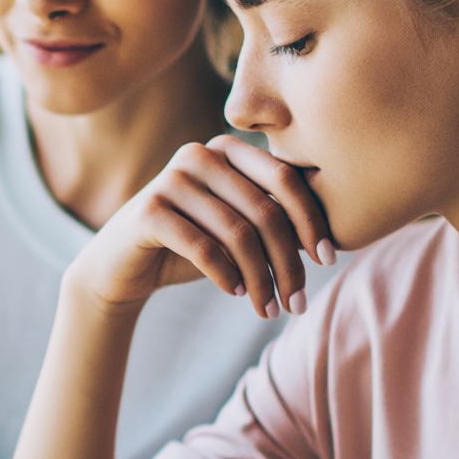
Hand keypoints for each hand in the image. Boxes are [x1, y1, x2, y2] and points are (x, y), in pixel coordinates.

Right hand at [67, 136, 333, 318]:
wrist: (122, 266)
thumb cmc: (191, 245)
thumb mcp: (238, 229)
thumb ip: (275, 219)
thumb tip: (336, 233)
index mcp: (229, 148)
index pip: (286, 180)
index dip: (313, 221)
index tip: (328, 260)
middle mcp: (201, 153)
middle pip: (265, 210)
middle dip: (289, 262)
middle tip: (298, 301)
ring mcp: (172, 178)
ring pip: (238, 233)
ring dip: (261, 279)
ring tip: (269, 309)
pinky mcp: (149, 209)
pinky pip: (204, 248)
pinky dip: (227, 276)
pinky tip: (237, 293)